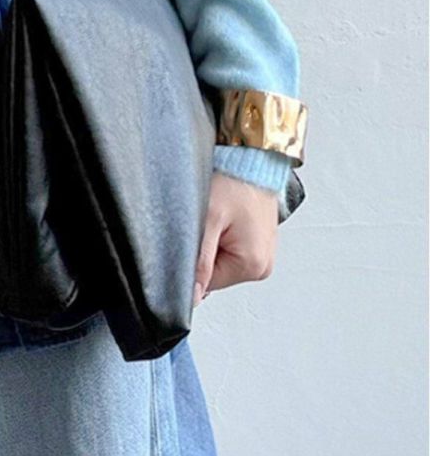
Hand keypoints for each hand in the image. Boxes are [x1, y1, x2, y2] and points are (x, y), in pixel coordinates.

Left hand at [193, 170, 279, 306]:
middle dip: (203, 251)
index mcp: (253, 266)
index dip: (192, 261)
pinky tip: (223, 218)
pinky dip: (220, 237)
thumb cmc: (235, 181)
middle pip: (214, 274)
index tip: (192, 236)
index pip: (206, 284)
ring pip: (220, 261)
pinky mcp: (257, 244)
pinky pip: (229, 249)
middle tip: (206, 223)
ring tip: (217, 218)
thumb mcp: (208, 220)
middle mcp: (263, 266)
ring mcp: (262, 255)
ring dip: (212, 243)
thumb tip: (192, 297)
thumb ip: (199, 261)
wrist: (253, 158)